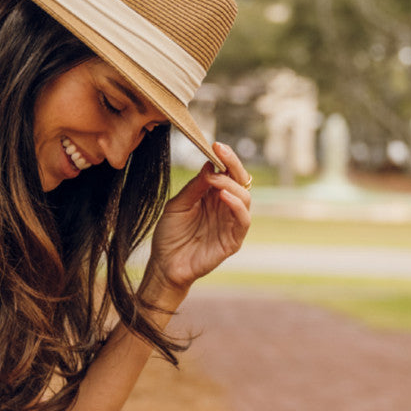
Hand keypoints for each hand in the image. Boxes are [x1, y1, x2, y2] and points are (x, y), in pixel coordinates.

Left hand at [144, 142, 251, 293]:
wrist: (164, 265)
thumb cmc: (169, 235)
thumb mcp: (177, 205)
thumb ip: (195, 187)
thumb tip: (210, 165)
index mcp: (213, 196)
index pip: (227, 172)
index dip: (225, 158)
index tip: (215, 145)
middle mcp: (225, 207)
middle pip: (240, 181)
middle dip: (232, 164)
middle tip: (220, 152)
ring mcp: (231, 223)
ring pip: (245, 198)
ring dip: (232, 184)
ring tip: (215, 179)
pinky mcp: (233, 241)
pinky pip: (243, 220)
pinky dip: (237, 206)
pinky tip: (224, 196)